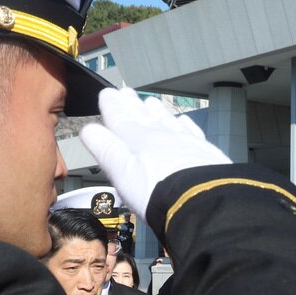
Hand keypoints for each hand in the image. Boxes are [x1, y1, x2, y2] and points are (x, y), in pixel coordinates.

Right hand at [79, 88, 231, 214]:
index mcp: (138, 141)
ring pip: (168, 120)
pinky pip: (191, 131)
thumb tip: (89, 129)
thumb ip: (106, 149)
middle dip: (132, 104)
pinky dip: (184, 124)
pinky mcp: (206, 152)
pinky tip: (182, 121)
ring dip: (157, 111)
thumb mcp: (122, 173)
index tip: (107, 93)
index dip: (112, 106)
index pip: (121, 119)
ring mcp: (186, 142)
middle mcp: (162, 136)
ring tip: (150, 102)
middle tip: (126, 92)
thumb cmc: (157, 193)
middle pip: (144, 116)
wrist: (202, 202)